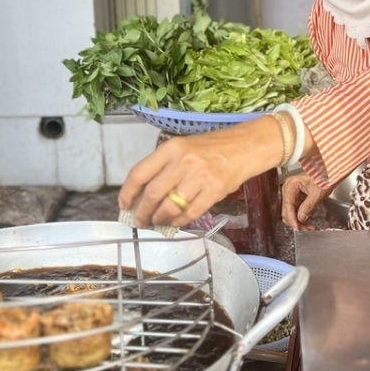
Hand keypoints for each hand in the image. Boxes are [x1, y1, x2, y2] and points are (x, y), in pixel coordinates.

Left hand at [119, 118, 283, 228]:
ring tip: (157, 222)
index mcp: (171, 148)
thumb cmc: (212, 148)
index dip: (128, 193)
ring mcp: (200, 177)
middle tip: (140, 221)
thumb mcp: (183, 148)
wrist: (244, 147)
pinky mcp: (214, 191)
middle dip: (143, 212)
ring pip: (170, 206)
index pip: (139, 173)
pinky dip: (179, 222)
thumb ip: (164, 167)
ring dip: (160, 219)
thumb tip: (144, 194)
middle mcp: (183, 161)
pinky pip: (190, 213)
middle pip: (153, 193)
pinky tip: (175, 223)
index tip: (124, 205)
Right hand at [281, 173, 331, 230]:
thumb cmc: (325, 176)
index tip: (297, 227)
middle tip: (304, 229)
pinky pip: (295, 210)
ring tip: (308, 227)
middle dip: (295, 221)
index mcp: (291, 185)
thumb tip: (300, 218)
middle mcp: (289, 189)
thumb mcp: (317, 192)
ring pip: (290, 212)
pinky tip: (307, 223)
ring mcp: (292, 193)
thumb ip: (308, 205)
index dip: (292, 218)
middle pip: (287, 210)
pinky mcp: (297, 197)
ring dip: (297, 221)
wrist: (331, 172)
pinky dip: (300, 217)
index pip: (288, 205)